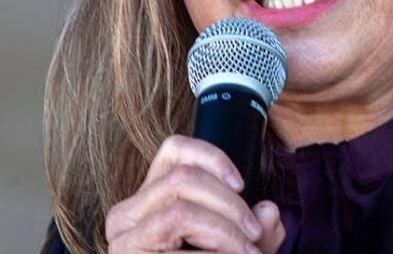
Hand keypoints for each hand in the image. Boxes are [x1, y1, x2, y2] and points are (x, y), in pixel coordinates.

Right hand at [105, 135, 284, 252]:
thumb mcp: (240, 250)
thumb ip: (259, 230)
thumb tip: (269, 211)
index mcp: (152, 197)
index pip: (174, 150)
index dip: (212, 157)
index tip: (242, 183)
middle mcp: (128, 212)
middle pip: (183, 178)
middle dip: (229, 205)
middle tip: (255, 235)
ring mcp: (123, 238)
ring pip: (180, 209)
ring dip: (223, 231)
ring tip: (247, 253)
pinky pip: (175, 241)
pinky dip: (211, 251)